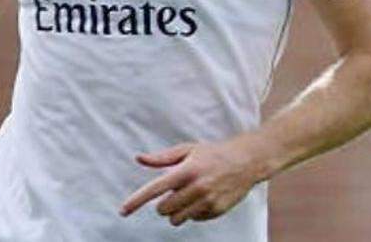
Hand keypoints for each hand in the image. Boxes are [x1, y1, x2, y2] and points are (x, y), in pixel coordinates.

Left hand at [120, 138, 268, 225]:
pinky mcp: (216, 210)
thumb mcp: (189, 149)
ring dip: (177, 211)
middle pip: (163, 209)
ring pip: (176, 219)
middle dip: (164, 203)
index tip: (123, 211)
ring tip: (189, 196)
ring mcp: (207, 200)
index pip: (155, 188)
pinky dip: (193, 212)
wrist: (247, 161)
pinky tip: (204, 198)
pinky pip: (193, 219)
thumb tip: (139, 158)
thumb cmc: (214, 153)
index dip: (136, 200)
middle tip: (176, 191)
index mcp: (187, 170)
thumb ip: (163, 158)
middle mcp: (196, 186)